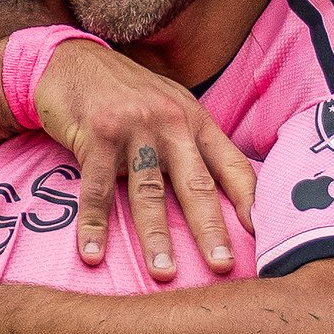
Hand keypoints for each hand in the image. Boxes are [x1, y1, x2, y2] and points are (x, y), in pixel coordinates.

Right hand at [34, 41, 255, 281]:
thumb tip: (222, 193)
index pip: (232, 163)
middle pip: (196, 184)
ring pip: (149, 192)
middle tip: (222, 265)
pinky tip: (93, 253)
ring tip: (163, 273)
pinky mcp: (97, 134)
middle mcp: (170, 121)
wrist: (71, 60)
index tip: (262, 234)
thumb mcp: (168, 106)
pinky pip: (97, 189)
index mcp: (194, 119)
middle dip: (209, 228)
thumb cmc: (123, 93)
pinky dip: (94, 225)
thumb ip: (191, 143)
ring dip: (155, 236)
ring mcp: (133, 127)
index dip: (250, 198)